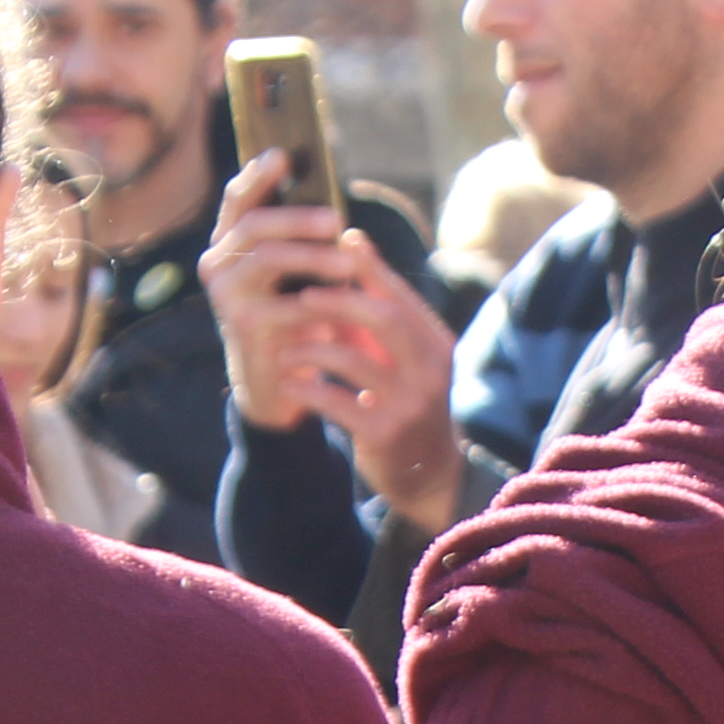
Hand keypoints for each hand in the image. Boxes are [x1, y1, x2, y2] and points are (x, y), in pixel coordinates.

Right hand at [198, 170, 352, 432]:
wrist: (277, 382)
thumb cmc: (294, 318)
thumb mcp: (296, 276)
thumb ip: (303, 243)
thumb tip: (335, 213)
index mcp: (229, 244)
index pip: (237, 200)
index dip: (256, 175)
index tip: (282, 155)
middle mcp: (218, 265)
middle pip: (254, 224)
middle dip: (297, 217)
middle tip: (336, 219)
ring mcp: (226, 296)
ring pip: (267, 257)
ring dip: (313, 256)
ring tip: (349, 264)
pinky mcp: (243, 326)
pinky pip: (284, 303)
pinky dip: (318, 301)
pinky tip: (344, 301)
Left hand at [289, 239, 466, 532]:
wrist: (430, 476)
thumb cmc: (408, 405)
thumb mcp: (405, 359)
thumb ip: (378, 314)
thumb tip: (350, 247)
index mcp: (437, 345)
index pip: (401, 296)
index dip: (366, 269)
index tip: (333, 247)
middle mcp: (431, 370)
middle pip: (384, 318)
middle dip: (338, 300)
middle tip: (300, 294)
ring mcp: (410, 404)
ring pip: (355, 359)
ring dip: (313, 347)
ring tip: (286, 347)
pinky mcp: (384, 435)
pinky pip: (337, 401)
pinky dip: (308, 388)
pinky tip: (288, 383)